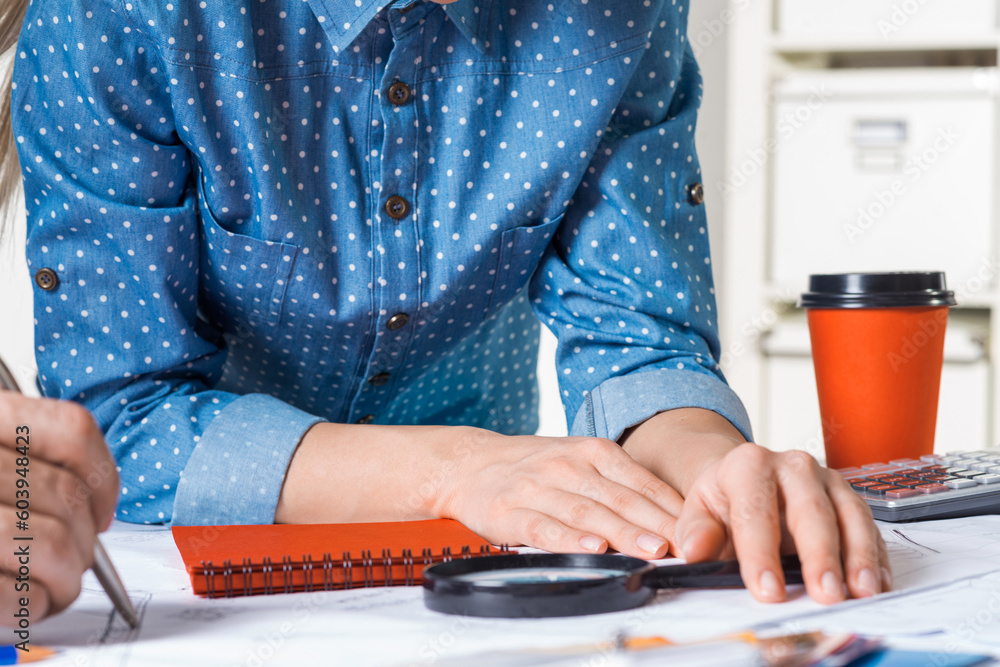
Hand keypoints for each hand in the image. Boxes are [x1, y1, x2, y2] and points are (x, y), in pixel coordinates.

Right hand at [0, 392, 118, 621]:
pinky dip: (31, 605)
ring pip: (51, 545)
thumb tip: (94, 508)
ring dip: (64, 579)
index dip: (102, 476)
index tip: (102, 509)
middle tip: (74, 563)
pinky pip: (14, 593)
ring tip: (51, 589)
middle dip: (85, 543)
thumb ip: (19, 466)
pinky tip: (24, 605)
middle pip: (66, 497)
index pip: (70, 431)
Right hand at [432, 429, 684, 558]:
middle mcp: (568, 465)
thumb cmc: (535, 469)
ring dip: (622, 533)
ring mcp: (538, 488)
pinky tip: (591, 549)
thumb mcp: (580, 461)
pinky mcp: (510, 512)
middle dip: (656, 524)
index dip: (671, 508)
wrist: (470, 463)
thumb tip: (674, 518)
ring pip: (587, 513)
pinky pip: (544, 528)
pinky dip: (569, 539)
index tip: (698, 530)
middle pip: (620, 498)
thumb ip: (621, 485)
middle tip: (685, 544)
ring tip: (651, 550)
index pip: (641, 481)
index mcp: (592, 451)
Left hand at [673, 443, 889, 603]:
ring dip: (858, 556)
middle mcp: (793, 466)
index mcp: (749, 464)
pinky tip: (877, 583)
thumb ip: (696, 531)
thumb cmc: (724, 501)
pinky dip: (875, 557)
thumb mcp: (698, 511)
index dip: (761, 553)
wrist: (746, 479)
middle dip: (819, 556)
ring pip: (850, 516)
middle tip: (824, 594)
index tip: (767, 591)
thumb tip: (695, 551)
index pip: (755, 510)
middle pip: (811, 511)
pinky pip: (869, 527)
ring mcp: (827, 480)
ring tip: (861, 591)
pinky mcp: (850, 498)